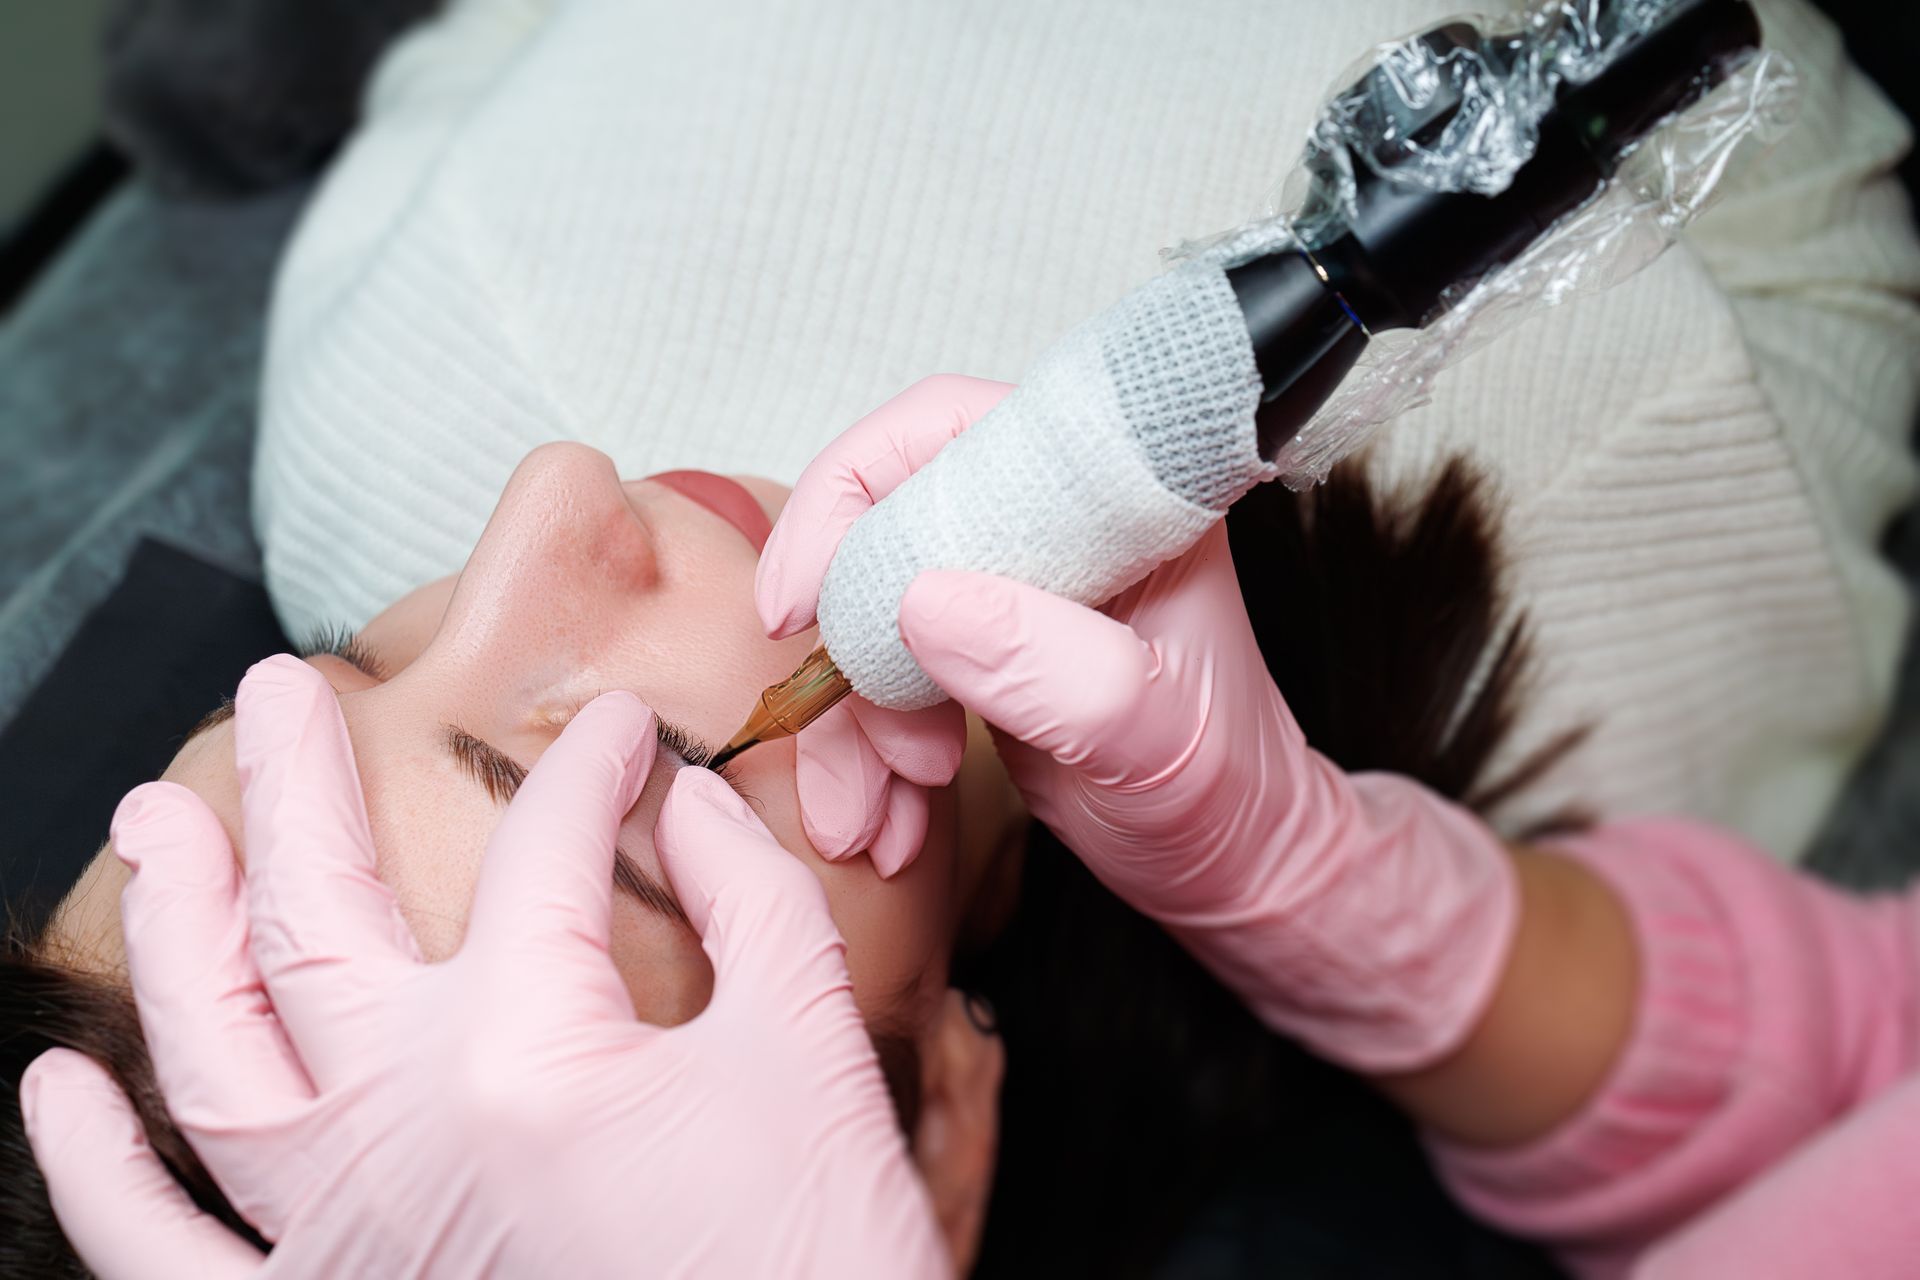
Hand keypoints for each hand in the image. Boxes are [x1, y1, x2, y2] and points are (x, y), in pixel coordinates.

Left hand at [20, 656, 944, 1278]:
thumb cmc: (814, 1259)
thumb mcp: (808, 1052)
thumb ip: (747, 901)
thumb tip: (684, 807)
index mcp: (528, 1050)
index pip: (544, 852)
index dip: (595, 771)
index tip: (622, 739)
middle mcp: (401, 1130)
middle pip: (315, 918)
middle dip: (295, 785)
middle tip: (283, 693)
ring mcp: (344, 1233)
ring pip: (214, 1059)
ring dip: (174, 930)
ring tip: (156, 826)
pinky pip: (167, 1258)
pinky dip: (100, 1179)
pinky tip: (60, 1091)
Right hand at [764, 378, 1515, 1072]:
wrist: (1236, 865)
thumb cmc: (1226, 790)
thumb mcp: (1150, 734)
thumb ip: (1048, 666)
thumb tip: (920, 603)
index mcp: (1112, 490)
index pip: (945, 429)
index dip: (848, 495)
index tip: (799, 604)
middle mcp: (1051, 517)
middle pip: (881, 524)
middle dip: (850, 651)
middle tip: (874, 752)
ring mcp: (1008, 582)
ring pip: (867, 614)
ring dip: (850, 726)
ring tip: (870, 821)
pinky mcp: (978, 646)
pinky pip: (879, 677)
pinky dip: (865, 754)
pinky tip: (887, 823)